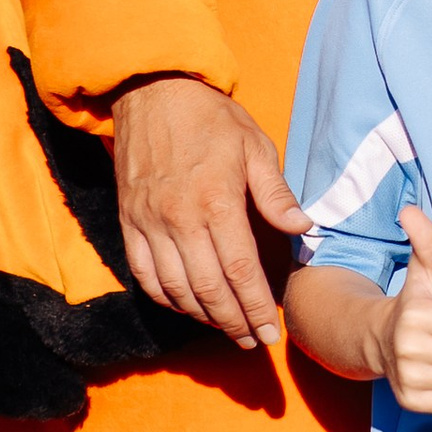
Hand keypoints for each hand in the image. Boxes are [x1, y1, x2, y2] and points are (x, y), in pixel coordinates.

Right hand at [111, 74, 304, 347]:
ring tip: (227, 327)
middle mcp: (179, 219)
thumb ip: (276, 194)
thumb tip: (303, 229)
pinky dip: (166, 298)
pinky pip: (144, 274)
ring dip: (202, 316)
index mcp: (216, 201)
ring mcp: (149, 223)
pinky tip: (187, 305)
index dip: (256, 308)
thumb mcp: (254, 145)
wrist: (149, 90)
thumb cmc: (209, 117)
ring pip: (175, 289)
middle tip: (254, 341)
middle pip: (208, 290)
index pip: (239, 272)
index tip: (270, 332)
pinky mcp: (128, 222)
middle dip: (234, 323)